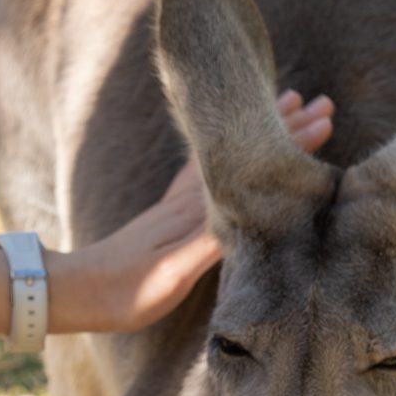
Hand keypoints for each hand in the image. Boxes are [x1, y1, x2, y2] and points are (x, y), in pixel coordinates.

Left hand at [50, 91, 333, 334]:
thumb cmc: (123, 290)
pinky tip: (227, 146)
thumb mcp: (171, 275)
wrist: (73, 290)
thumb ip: (209, 246)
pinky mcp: (166, 213)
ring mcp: (177, 203)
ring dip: (259, 133)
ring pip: (227, 154)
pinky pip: (204, 169)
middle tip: (321, 104)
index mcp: (196, 211)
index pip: (252, 167)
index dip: (288, 144)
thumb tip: (251, 218)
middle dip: (284, 128)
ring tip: (287, 106)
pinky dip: (224, 150)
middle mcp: (189, 199)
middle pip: (243, 151)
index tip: (322, 121)